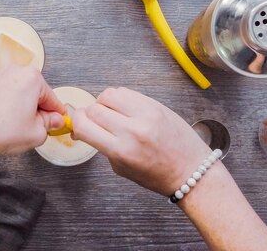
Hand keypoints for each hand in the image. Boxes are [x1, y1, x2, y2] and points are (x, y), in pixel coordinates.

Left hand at [0, 66, 65, 159]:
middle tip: (33, 128)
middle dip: (37, 109)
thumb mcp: (36, 133)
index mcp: (32, 78)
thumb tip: (54, 120)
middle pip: (35, 92)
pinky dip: (5, 105)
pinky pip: (3, 93)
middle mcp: (14, 71)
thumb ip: (50, 124)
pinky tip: (1, 121)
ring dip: (20, 107)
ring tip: (14, 127)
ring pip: (18, 92)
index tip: (57, 123)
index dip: (56, 114)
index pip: (52, 98)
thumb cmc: (0, 132)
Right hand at [71, 87, 210, 195]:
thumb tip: (83, 129)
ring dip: (104, 104)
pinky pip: (127, 92)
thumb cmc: (157, 175)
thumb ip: (102, 146)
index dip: (75, 123)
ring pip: (108, 94)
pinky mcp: (155, 104)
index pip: (84, 125)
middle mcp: (132, 129)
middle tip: (94, 122)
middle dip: (89, 115)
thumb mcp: (121, 168)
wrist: (191, 170)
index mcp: (121, 150)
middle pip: (94, 108)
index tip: (77, 125)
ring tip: (112, 114)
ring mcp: (146, 114)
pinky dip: (120, 99)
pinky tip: (125, 110)